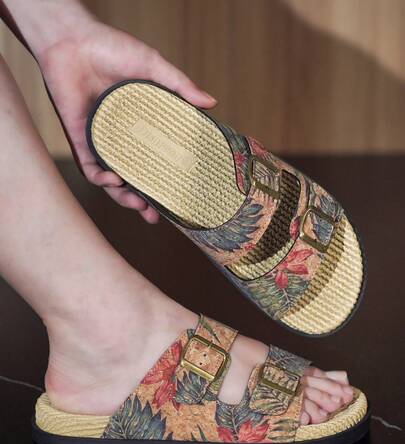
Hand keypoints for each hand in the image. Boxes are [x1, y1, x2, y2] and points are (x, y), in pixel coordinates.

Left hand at [39, 22, 216, 222]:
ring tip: (139, 206)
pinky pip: (90, 168)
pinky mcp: (80, 140)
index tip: (178, 197)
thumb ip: (180, 87)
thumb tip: (211, 103)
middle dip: (142, 202)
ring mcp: (101, 142)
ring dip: (123, 198)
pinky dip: (100, 178)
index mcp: (139, 128)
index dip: (164, 181)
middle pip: (133, 179)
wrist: (72, 40)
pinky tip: (113, 181)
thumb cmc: (111, 48)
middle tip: (155, 215)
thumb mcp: (152, 68)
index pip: (154, 161)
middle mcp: (121, 140)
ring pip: (112, 181)